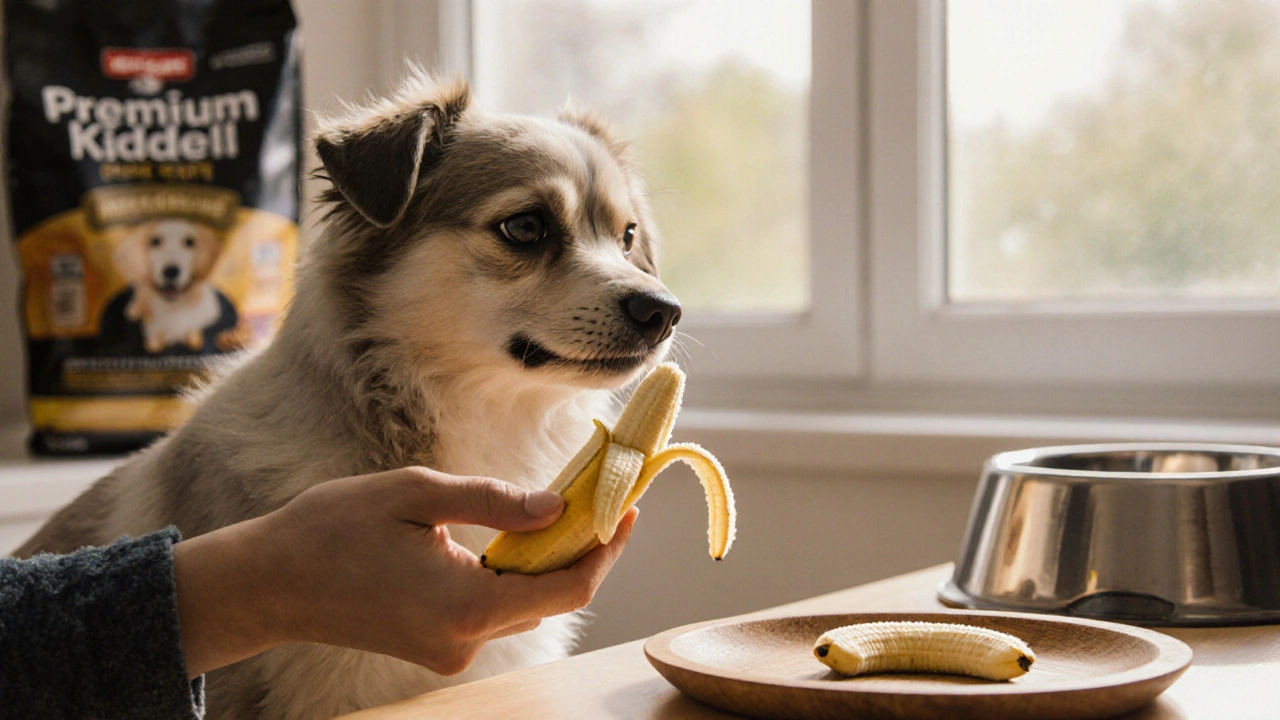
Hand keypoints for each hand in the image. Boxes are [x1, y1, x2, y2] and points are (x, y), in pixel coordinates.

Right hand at [173, 467, 636, 676]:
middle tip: (599, 494)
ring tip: (561, 505)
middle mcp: (465, 640)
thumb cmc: (331, 530)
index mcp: (466, 606)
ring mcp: (450, 649)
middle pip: (551, 595)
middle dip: (582, 547)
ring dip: (546, 558)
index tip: (627, 507)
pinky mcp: (436, 646)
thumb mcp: (415, 495)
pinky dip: (512, 573)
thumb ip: (494, 502)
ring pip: (523, 601)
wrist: (267, 584)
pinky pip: (493, 607)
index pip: (568, 586)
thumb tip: (558, 507)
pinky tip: (514, 535)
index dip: (606, 548)